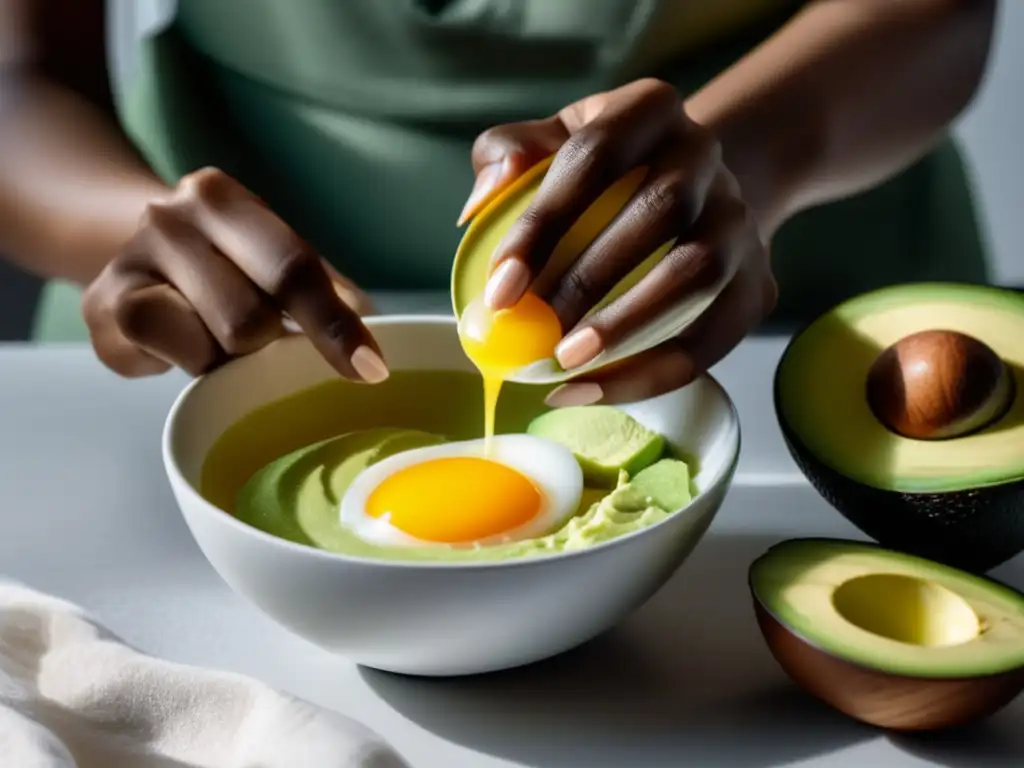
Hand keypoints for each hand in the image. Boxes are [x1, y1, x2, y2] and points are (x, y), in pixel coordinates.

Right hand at [82, 168, 386, 381]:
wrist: (133, 251)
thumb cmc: (228, 262)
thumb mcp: (277, 258)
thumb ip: (328, 293)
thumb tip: (373, 348)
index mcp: (220, 198)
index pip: (291, 267)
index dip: (333, 325)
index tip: (370, 369)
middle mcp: (166, 220)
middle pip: (250, 321)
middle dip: (269, 344)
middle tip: (264, 338)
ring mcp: (125, 265)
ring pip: (209, 349)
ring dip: (228, 359)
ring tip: (218, 335)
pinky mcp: (101, 313)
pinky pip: (168, 363)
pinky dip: (189, 365)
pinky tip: (184, 343)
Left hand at [460, 78, 776, 405]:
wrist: (699, 190)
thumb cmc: (605, 172)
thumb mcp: (555, 140)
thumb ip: (508, 155)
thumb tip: (477, 207)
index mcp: (650, 109)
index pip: (594, 155)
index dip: (544, 223)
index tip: (500, 290)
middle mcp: (706, 155)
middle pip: (658, 211)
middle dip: (589, 279)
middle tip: (534, 333)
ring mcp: (740, 218)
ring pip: (698, 272)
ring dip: (630, 325)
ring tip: (567, 365)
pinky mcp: (757, 281)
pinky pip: (716, 334)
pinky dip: (655, 372)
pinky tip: (596, 391)